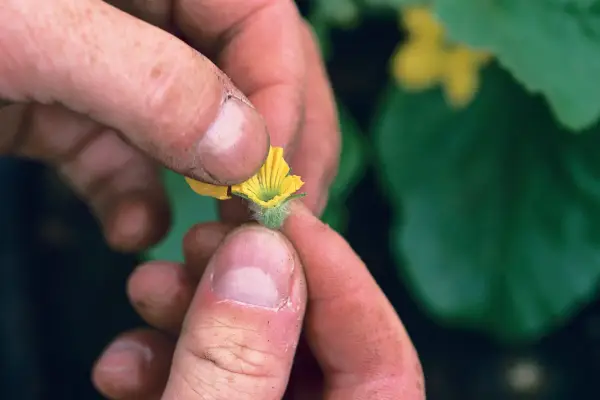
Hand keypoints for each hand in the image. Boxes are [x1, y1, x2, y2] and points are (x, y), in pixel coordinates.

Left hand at [0, 0, 338, 250]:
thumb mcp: (36, 33)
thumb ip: (151, 85)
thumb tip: (249, 152)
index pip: (262, 20)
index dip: (283, 97)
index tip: (275, 179)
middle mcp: (148, 17)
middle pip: (247, 76)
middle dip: (265, 151)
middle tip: (275, 217)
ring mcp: (113, 72)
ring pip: (195, 131)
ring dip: (210, 190)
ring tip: (217, 238)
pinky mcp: (75, 118)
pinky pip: (127, 162)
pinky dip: (136, 203)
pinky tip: (131, 234)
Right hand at [92, 203, 425, 398]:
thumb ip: (236, 360)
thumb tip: (264, 255)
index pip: (383, 356)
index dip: (338, 276)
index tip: (281, 216)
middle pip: (311, 342)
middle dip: (250, 283)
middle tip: (200, 244)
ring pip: (254, 354)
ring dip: (197, 316)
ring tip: (147, 290)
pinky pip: (215, 382)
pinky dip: (170, 364)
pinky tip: (124, 361)